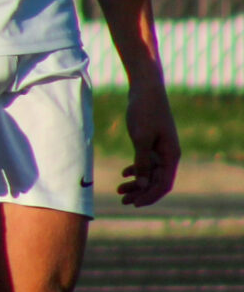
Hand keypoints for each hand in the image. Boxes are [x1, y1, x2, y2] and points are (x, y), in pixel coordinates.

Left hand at [119, 78, 180, 207]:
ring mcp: (161, 148)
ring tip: (119, 190)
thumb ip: (142, 162)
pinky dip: (137, 169)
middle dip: (141, 192)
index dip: (149, 196)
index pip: (163, 184)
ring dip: (137, 183)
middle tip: (122, 200)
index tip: (134, 204)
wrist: (145, 88)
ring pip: (150, 172)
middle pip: (156, 181)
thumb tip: (141, 185)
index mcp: (171, 156)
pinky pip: (147, 162)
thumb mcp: (141, 138)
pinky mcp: (152, 141)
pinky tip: (124, 173)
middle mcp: (169, 154)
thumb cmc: (144, 111)